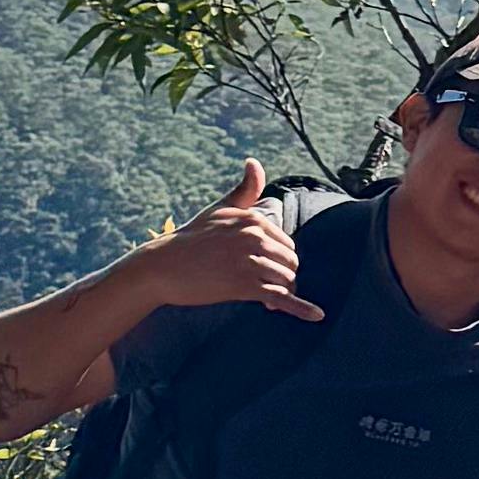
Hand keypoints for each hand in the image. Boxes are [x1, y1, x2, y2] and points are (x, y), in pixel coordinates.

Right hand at [159, 161, 322, 323]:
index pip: (287, 244)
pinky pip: (281, 297)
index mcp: (254, 219)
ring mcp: (249, 261)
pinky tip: (317, 316)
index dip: (279, 260)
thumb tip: (254, 162)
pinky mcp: (243, 285)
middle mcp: (254, 237)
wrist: (161, 266)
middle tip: (262, 286)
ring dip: (281, 293)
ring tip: (263, 299)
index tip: (262, 270)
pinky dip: (301, 308)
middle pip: (290, 263)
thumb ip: (244, 190)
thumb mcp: (220, 210)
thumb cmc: (191, 238)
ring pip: (286, 280)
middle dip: (282, 277)